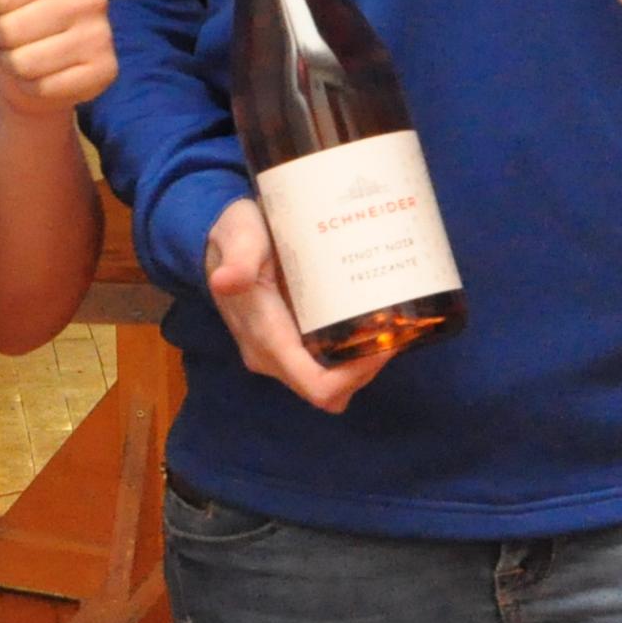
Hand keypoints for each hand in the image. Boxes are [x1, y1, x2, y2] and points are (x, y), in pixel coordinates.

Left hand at [0, 0, 116, 119]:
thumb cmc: (2, 10)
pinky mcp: (107, 71)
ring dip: (15, 66)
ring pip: (28, 62)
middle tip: (12, 35)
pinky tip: (46, 75)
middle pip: (12, 31)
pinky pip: (50, 86)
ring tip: (25, 55)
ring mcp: (103, 35)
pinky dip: (37, 86)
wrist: (19, 68)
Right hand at [203, 196, 389, 413]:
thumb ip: (238, 257)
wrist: (223, 237)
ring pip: (334, 380)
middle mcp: (273, 357)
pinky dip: (356, 352)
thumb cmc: (236, 234)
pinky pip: (330, 364)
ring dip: (365, 362)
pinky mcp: (294, 343)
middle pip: (331, 388)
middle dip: (368, 367)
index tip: (387, 343)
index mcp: (264, 339)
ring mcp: (284, 353)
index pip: (316, 385)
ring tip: (392, 324)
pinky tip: (375, 321)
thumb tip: (226, 281)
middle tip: (398, 327)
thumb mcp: (237, 235)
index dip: (356, 375)